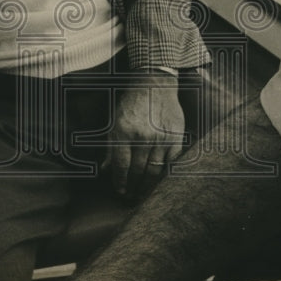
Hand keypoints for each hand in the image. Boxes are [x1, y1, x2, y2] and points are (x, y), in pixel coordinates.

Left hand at [105, 71, 184, 197]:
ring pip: (154, 170)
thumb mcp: (115, 122)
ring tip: (143, 193)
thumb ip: (110, 146)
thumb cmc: (132, 103)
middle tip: (131, 196)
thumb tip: (105, 170)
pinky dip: (166, 174)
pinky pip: (171, 162)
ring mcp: (161, 137)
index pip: (121, 165)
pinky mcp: (175, 137)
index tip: (120, 191)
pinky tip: (161, 182)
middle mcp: (142, 136)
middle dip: (133, 187)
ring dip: (147, 185)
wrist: (155, 84)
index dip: (119, 181)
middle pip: (137, 170)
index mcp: (124, 132)